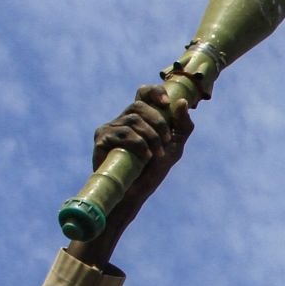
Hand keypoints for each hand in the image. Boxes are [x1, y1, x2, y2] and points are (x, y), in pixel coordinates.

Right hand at [94, 83, 194, 212]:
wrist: (135, 193)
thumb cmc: (153, 170)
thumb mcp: (174, 147)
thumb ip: (182, 126)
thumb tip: (182, 102)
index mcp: (140, 117)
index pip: (143, 93)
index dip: (155, 92)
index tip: (166, 104)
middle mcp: (124, 119)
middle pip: (139, 106)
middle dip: (158, 123)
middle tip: (166, 142)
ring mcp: (111, 128)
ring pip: (134, 120)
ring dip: (151, 138)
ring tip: (155, 155)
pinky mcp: (102, 139)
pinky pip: (123, 133)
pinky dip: (139, 145)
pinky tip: (144, 157)